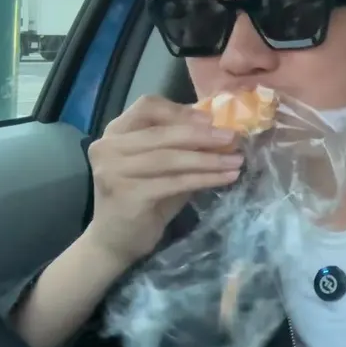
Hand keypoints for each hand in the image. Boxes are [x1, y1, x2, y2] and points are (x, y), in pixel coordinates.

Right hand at [84, 95, 242, 266]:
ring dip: (209, 159)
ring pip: (170, 158)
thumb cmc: (145, 198)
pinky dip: (204, 178)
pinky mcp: (127, 195)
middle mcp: (108, 147)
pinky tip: (226, 178)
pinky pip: (175, 182)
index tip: (210, 119)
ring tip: (237, 160)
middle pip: (162, 133)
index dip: (180, 111)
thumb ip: (181, 145)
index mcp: (116, 132)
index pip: (147, 106)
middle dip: (203, 135)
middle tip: (233, 138)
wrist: (115, 240)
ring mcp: (113, 171)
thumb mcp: (163, 164)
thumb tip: (221, 130)